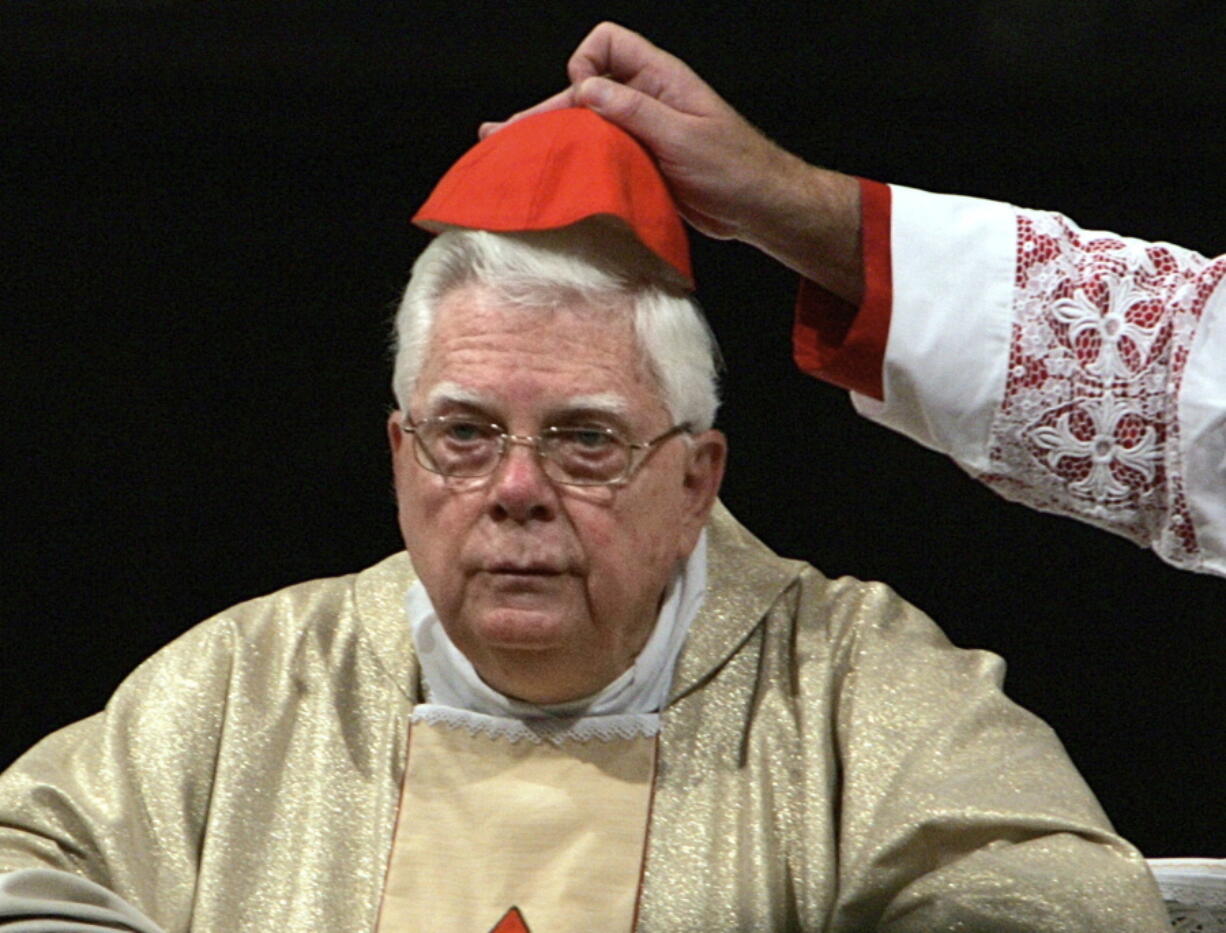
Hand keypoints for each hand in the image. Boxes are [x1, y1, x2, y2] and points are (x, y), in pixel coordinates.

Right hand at [481, 23, 862, 301]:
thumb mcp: (683, 135)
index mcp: (659, 79)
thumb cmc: (736, 168)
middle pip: (583, 91)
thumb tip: (585, 88)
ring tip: (507, 158)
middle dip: (545, 111)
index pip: (606, 45)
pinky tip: (546, 180)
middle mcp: (644, 101)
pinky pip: (597, 158)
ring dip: (551, 142)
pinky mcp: (637, 165)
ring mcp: (639, 134)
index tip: (586, 101)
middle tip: (501, 135)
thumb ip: (634, 110)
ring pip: (584, 128)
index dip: (587, 66)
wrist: (758, 208)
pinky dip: (572, 167)